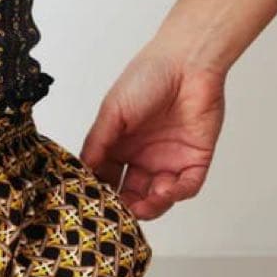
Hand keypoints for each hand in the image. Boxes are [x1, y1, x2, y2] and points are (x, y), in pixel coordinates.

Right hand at [79, 46, 225, 220]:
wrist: (187, 62)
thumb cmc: (147, 77)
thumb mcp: (112, 111)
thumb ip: (97, 143)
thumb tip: (82, 171)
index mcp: (119, 144)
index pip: (105, 177)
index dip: (100, 192)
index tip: (93, 203)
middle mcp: (143, 156)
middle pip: (131, 194)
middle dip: (126, 207)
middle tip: (120, 214)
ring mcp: (169, 160)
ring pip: (158, 197)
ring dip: (151, 205)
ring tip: (144, 204)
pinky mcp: (195, 160)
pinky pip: (186, 186)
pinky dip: (175, 194)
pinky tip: (165, 190)